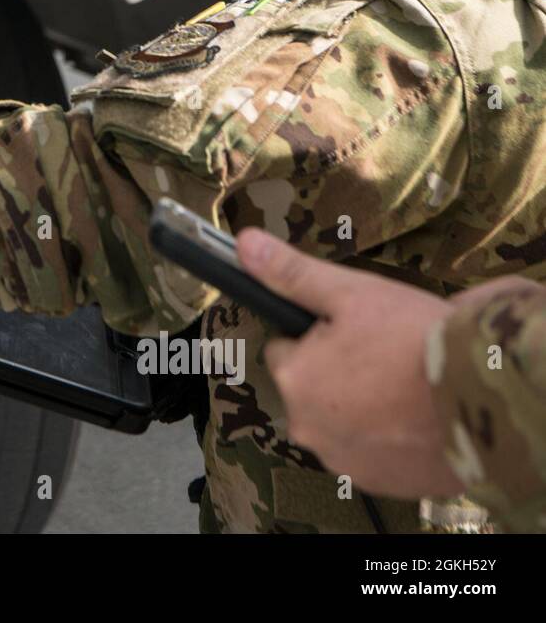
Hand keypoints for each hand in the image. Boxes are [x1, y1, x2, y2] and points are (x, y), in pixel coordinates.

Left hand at [234, 228, 465, 499]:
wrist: (481, 396)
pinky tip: (413, 417)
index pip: (285, 350)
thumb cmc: (414, 341)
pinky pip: (370, 451)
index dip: (318, 336)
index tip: (353, 332)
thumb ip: (291, 273)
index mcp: (293, 380)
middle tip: (384, 357)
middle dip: (337, 372)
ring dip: (361, 406)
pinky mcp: (380, 481)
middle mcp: (307, 427)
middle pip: (310, 387)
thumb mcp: (350, 293)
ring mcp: (343, 459)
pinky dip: (386, 437)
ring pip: (339, 420)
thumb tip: (245, 245)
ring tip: (402, 385)